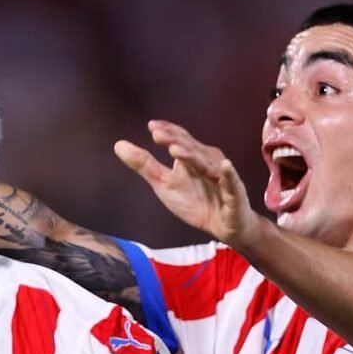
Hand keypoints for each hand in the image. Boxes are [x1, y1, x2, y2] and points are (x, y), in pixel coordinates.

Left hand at [114, 120, 258, 246]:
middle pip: (191, 148)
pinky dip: (229, 176)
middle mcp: (208, 162)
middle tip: (157, 134)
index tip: (151, 127)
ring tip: (175, 150)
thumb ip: (144, 164)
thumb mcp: (164, 184)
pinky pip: (232, 184)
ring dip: (192, 156)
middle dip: (175, 140)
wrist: (223, 227)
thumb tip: (118, 144)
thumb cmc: (196, 201)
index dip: (167, 132)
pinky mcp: (234, 195)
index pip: (180, 139)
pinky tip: (226, 166)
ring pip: (207, 164)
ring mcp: (222, 177)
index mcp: (193, 157)